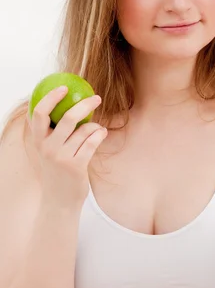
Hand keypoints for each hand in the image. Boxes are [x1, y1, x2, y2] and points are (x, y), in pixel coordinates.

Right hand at [27, 87, 107, 207]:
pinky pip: (93, 142)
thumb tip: (65, 104)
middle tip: (96, 98)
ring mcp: (62, 157)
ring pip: (84, 130)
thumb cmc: (57, 170)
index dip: (50, 97)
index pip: (39, 113)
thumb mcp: (49, 150)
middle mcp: (47, 147)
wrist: (59, 200)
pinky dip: (100, 134)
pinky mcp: (76, 166)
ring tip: (98, 129)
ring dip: (96, 126)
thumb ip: (53, 132)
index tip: (63, 87)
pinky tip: (102, 133)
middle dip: (85, 104)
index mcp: (38, 140)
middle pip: (67, 118)